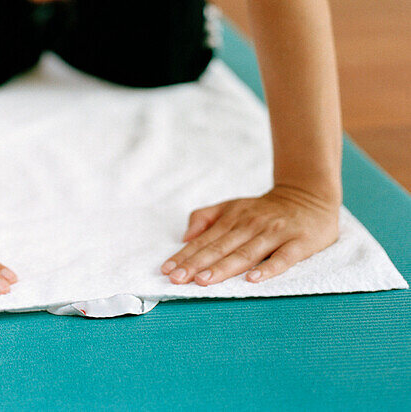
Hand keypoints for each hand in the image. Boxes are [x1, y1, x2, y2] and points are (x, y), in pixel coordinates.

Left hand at [160, 184, 339, 285]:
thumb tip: (184, 238)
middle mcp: (250, 224)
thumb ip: (207, 218)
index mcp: (233, 217)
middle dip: (196, 264)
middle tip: (177, 279)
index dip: (185, 255)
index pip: (204, 240)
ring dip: (223, 268)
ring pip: (245, 253)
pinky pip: (282, 258)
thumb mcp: (233, 206)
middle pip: (220, 247)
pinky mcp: (298, 243)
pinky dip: (268, 269)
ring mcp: (274, 233)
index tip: (167, 270)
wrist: (309, 196)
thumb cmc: (265, 209)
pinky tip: (252, 280)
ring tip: (203, 280)